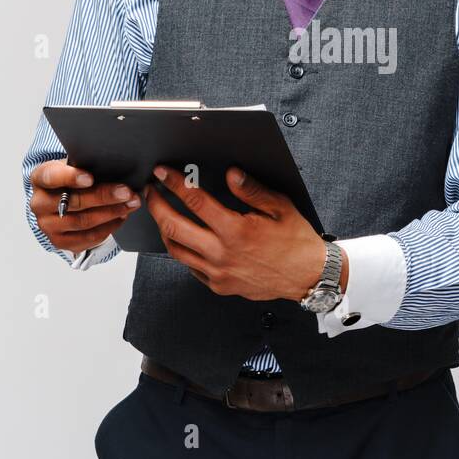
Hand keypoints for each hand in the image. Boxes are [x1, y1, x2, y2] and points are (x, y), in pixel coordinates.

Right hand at [29, 158, 140, 253]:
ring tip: (130, 204)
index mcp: (40, 179)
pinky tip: (121, 216)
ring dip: (111, 212)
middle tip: (126, 192)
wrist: (62, 200)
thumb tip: (115, 167)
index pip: (50, 177)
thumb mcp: (74, 166)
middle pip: (73, 202)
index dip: (70, 177)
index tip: (90, 178)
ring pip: (83, 222)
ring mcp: (48, 225)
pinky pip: (88, 238)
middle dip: (104, 196)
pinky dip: (108, 227)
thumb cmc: (72, 180)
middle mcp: (39, 204)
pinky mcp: (60, 242)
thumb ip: (87, 166)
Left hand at [142, 164, 344, 301]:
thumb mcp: (280, 207)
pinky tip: (182, 238)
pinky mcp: (219, 285)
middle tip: (150, 191)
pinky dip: (181, 250)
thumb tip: (230, 174)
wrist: (308, 277)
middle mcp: (222, 254)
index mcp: (236, 231)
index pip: (196, 201)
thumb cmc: (296, 241)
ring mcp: (218, 273)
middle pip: (174, 227)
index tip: (163, 173)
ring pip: (176, 250)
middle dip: (157, 205)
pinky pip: (190, 267)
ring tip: (160, 213)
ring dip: (164, 229)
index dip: (175, 184)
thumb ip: (252, 190)